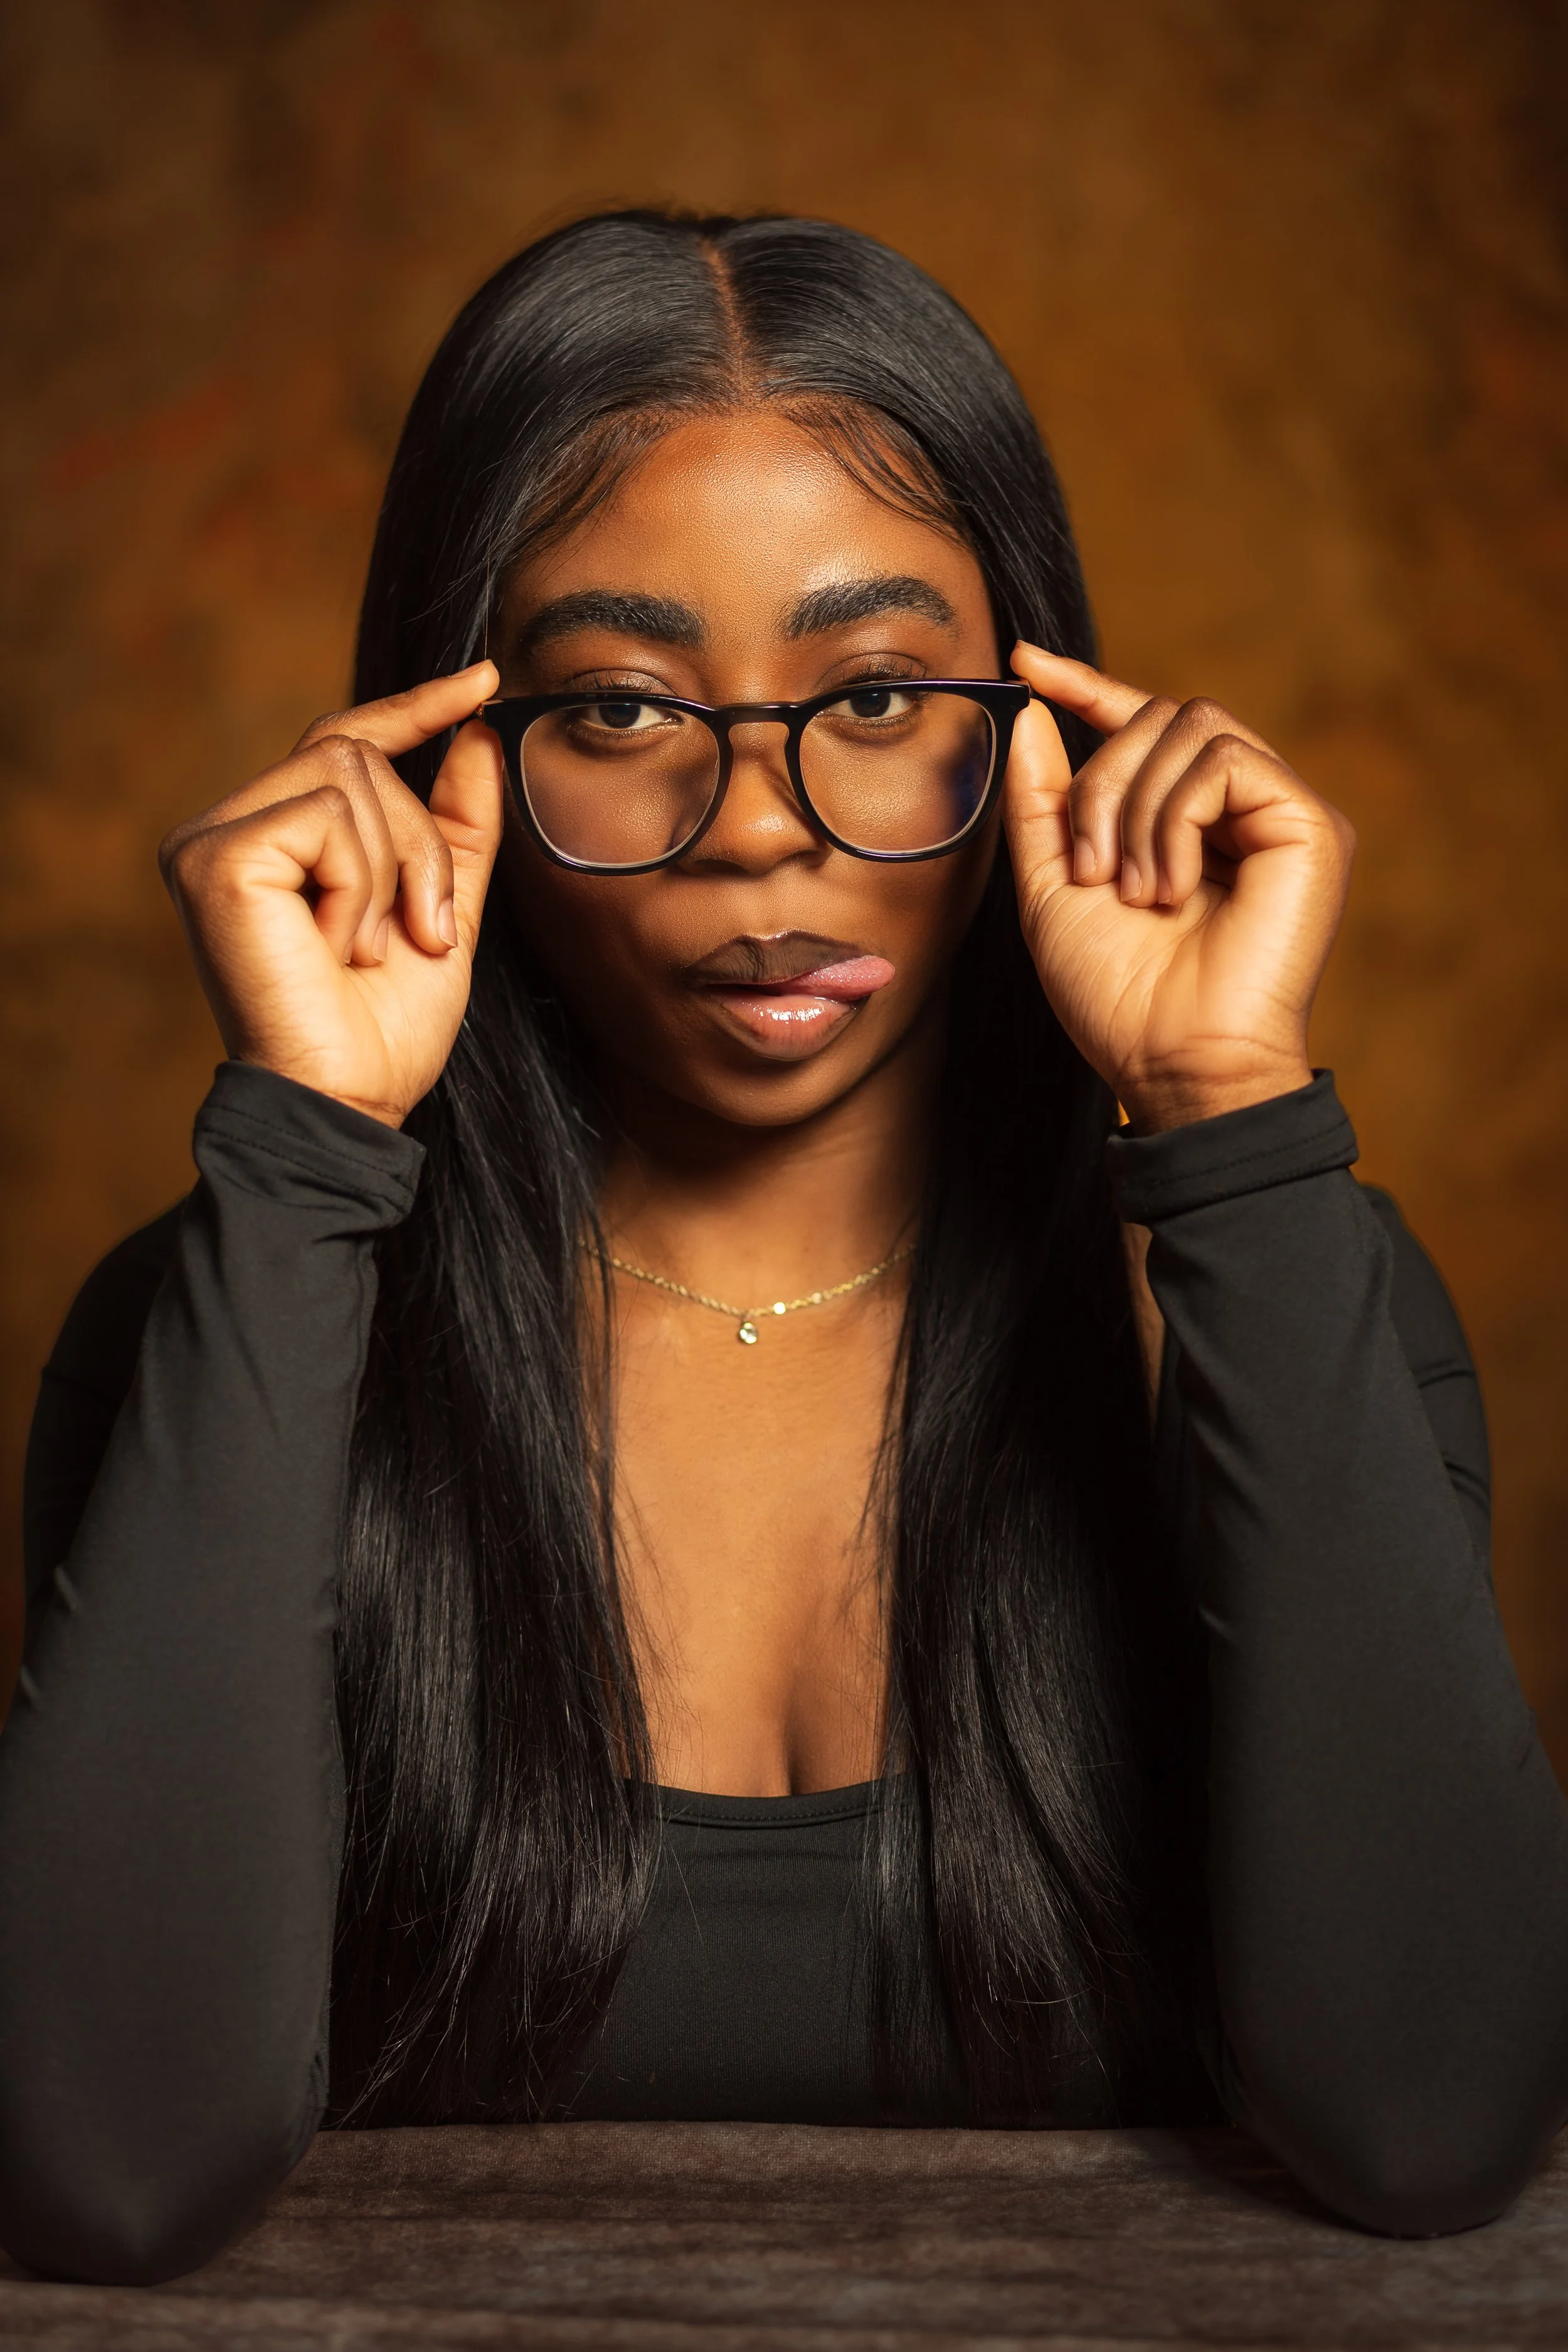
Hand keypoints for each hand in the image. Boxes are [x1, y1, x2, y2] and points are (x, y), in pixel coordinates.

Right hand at [160, 663, 502, 1127]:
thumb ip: (457, 824)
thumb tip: (482, 730)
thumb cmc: (385, 1026)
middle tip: (419, 933)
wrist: (351, 1100)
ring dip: (395, 871)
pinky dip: (359, 886)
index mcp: (275, 836)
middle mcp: (229, 826)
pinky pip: (328, 816)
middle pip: (358, 753)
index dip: (416, 707)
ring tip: (370, 949)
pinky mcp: (213, 856)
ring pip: (350, 774)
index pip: (345, 738)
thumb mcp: (446, 908)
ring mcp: (211, 837)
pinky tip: (336, 947)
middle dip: (418, 843)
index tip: (487, 682)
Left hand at [1004, 644, 1354, 1133]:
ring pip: (1190, 726)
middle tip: (1093, 872)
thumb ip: (1042, 801)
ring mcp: (1280, 811)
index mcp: (1184, 818)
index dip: (1085, 686)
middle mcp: (1239, 806)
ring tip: (1135, 890)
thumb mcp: (1050, 887)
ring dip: (1134, 808)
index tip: (1023, 662)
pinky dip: (1175, 820)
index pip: (1141, 722)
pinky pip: (1224, 762)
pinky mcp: (1311, 824)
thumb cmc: (1116, 996)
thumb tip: (1030, 710)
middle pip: (1160, 715)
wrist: (1170, 1061)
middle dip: (1101, 785)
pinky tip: (1172, 888)